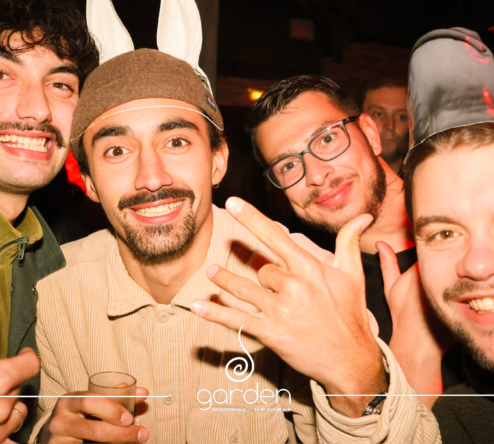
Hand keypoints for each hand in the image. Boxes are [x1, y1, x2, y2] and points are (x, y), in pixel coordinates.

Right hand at [0, 324, 38, 443]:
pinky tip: (0, 430)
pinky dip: (6, 437)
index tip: (23, 357)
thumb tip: (7, 324)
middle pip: (19, 392)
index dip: (25, 359)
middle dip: (9, 389)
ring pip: (17, 417)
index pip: (29, 364)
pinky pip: (12, 443)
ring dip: (7, 414)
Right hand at [40, 388, 149, 443]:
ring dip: (117, 442)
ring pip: (90, 443)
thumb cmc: (80, 415)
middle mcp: (60, 420)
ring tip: (136, 442)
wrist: (51, 436)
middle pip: (93, 429)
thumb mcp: (94, 403)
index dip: (111, 410)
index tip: (130, 418)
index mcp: (70, 400)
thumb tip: (144, 392)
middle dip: (120, 433)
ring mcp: (57, 440)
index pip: (90, 401)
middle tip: (141, 435)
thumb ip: (118, 397)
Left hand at [191, 197, 386, 417]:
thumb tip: (363, 217)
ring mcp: (280, 310)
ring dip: (224, 280)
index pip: (274, 236)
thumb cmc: (350, 313)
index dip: (251, 217)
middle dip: (264, 275)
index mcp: (308, 268)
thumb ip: (348, 242)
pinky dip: (216, 313)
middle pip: (261, 269)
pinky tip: (198, 307)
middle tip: (276, 287)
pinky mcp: (270, 333)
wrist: (351, 359)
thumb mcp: (352, 275)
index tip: (232, 201)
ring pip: (244, 288)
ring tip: (212, 272)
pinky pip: (237, 320)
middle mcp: (292, 285)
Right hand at [378, 241, 455, 405]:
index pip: (430, 253)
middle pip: (444, 262)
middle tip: (440, 279)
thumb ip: (387, 263)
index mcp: (419, 269)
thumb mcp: (391, 287)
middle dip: (443, 266)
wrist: (418, 343)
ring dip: (455, 279)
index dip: (429, 256)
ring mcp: (452, 288)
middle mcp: (437, 275)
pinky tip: (460, 300)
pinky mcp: (465, 300)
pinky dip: (465, 291)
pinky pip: (468, 289)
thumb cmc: (403, 317)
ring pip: (457, 274)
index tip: (427, 264)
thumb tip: (381, 244)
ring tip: (451, 290)